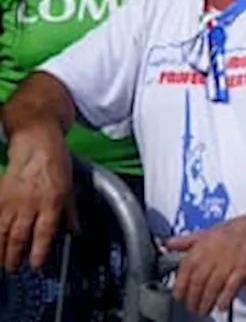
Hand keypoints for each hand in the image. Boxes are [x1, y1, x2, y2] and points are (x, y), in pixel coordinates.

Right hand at [0, 127, 74, 270]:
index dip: (39, 252)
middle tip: (13, 267)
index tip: (36, 264)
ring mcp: (12, 200)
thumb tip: (75, 230)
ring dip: (0, 249)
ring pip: (2, 231)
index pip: (44, 233)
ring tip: (1, 261)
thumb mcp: (69, 187)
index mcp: (52, 202)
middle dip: (15, 255)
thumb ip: (70, 211)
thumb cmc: (55, 161)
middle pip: (19, 236)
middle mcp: (30, 203)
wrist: (35, 141)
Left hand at [166, 211, 245, 315]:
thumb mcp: (210, 229)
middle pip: (196, 282)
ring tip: (204, 310)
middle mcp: (213, 253)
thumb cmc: (241, 227)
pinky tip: (221, 305)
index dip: (180, 286)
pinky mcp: (243, 268)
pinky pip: (231, 288)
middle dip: (192, 299)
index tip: (179, 296)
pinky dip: (225, 299)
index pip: (184, 270)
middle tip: (191, 307)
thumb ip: (188, 240)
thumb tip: (169, 243)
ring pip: (211, 287)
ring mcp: (229, 261)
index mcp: (203, 244)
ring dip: (206, 302)